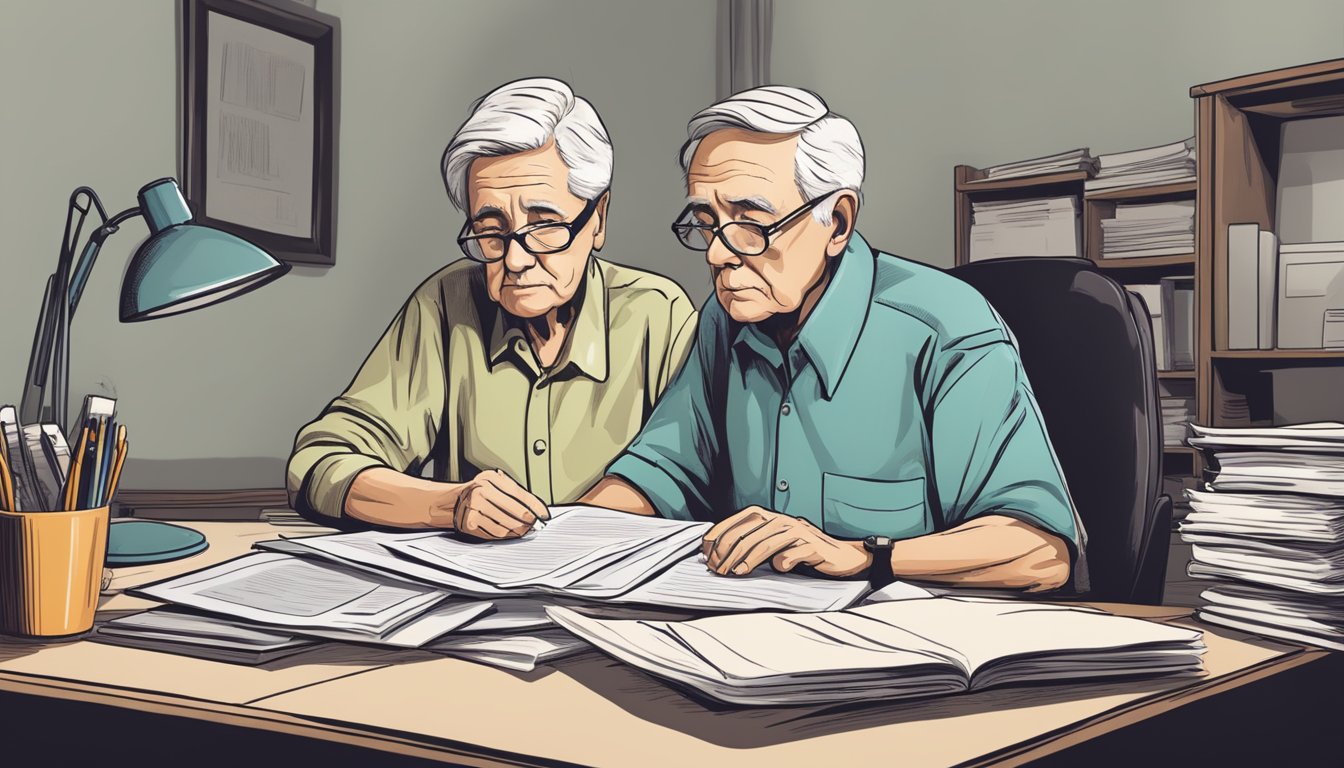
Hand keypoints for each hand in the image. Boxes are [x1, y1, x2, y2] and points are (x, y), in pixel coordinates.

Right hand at [451, 469, 549, 539]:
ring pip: (506, 525)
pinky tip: (513, 533)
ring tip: (526, 529)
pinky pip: (494, 533)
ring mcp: (475, 510)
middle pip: (514, 512)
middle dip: (529, 520)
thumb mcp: (492, 481)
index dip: (534, 506)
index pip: (518, 494)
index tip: (543, 514)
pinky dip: (507, 535)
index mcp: (488, 481)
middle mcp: (481, 494)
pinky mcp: (470, 524)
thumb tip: (535, 504)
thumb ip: (511, 488)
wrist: (451, 501)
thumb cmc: (475, 491)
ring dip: (519, 530)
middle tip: (537, 524)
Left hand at [702, 506, 870, 577]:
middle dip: (728, 553)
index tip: (707, 556)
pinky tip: (777, 570)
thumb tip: (716, 554)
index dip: (718, 537)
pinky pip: (791, 554)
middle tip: (718, 570)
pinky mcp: (812, 546)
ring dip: (747, 560)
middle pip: (747, 534)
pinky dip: (781, 563)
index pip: (736, 521)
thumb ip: (751, 543)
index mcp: (769, 516)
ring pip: (765, 543)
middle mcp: (781, 520)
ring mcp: (797, 532)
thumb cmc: (801, 550)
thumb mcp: (773, 542)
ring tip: (735, 573)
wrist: (839, 556)